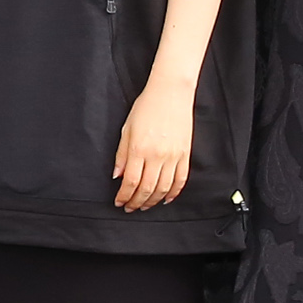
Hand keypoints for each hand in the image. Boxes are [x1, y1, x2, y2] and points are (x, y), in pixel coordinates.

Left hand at [113, 81, 192, 211]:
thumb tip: (117, 176)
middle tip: (130, 208)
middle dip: (136, 202)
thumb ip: (121, 155)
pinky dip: (173, 193)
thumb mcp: (126, 129)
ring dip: (152, 201)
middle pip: (146, 189)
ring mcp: (173, 156)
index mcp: (139, 149)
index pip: (130, 182)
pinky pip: (181, 180)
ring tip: (144, 206)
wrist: (170, 94)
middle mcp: (157, 156)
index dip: (124, 196)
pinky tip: (165, 198)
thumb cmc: (146, 108)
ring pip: (163, 188)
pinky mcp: (185, 154)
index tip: (119, 202)